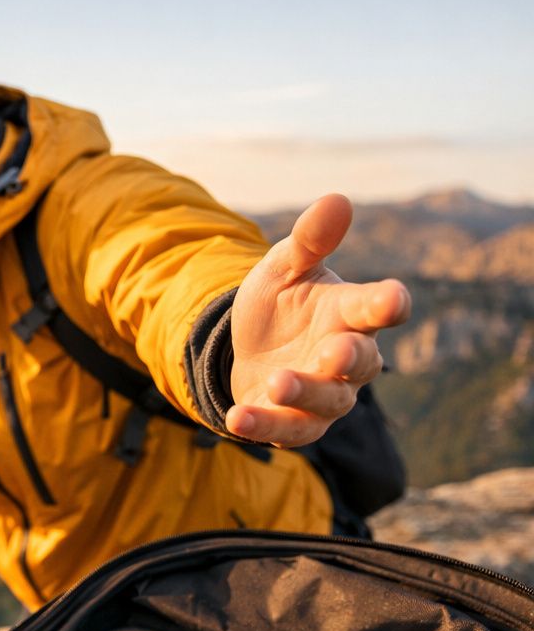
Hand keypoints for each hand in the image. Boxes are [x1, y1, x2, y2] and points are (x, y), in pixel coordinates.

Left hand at [227, 194, 410, 446]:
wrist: (248, 347)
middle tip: (333, 350)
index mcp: (349, 312)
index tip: (392, 299)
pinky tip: (237, 419)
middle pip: (361, 362)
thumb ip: (309, 241)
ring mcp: (324, 396)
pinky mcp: (295, 423)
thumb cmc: (280, 303)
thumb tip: (337, 199)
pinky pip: (287, 431)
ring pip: (327, 401)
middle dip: (348, 357)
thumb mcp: (283, 268)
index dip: (387, 304)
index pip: (377, 307)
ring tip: (277, 383)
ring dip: (303, 394)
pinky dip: (264, 427)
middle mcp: (346, 358)